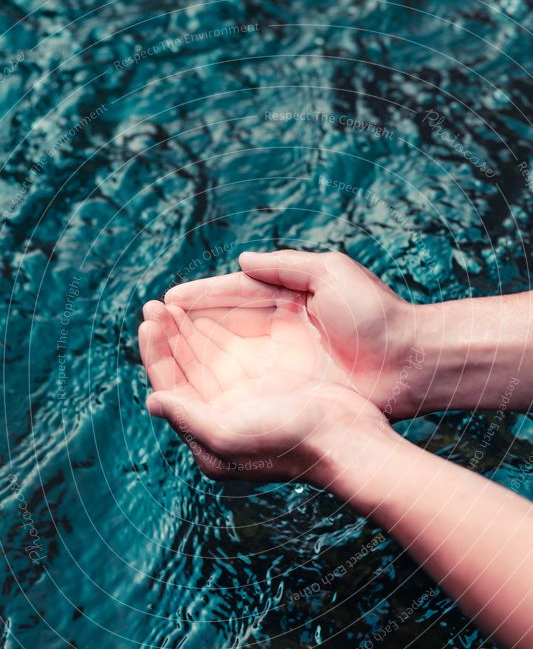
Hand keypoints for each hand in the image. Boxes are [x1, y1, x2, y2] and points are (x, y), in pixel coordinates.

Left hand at [138, 293, 388, 483]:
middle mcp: (221, 416)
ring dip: (188, 332)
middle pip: (184, 370)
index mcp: (207, 432)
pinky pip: (232, 353)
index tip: (148, 322)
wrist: (345, 439)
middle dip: (168, 337)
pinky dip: (217, 333)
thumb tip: (151, 402)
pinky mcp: (267, 383)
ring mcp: (245, 398)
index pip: (169, 387)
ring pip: (206, 359)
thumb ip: (188, 418)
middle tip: (153, 306)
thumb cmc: (289, 442)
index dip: (155, 354)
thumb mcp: (229, 436)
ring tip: (171, 305)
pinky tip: (208, 315)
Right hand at [165, 250, 417, 416]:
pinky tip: (192, 382)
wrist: (412, 363)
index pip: (234, 293)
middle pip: (224, 324)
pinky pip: (246, 382)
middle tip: (152, 323)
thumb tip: (242, 261)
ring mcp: (285, 359)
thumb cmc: (376, 315)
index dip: (201, 296)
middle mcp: (281, 328)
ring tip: (161, 349)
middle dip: (188, 324)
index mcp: (290, 296)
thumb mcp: (332, 274)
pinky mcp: (291, 387)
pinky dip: (218, 380)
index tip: (167, 300)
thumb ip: (285, 267)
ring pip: (229, 354)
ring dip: (196, 351)